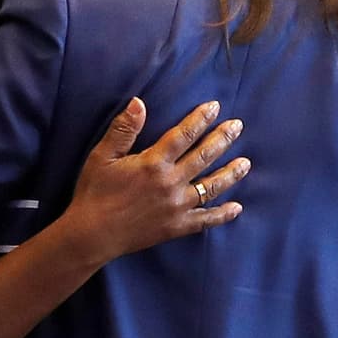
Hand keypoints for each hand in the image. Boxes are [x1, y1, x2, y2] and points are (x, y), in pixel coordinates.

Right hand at [61, 98, 248, 265]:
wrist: (92, 235)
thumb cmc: (94, 192)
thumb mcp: (102, 156)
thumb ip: (123, 129)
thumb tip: (139, 102)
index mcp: (154, 163)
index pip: (184, 135)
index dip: (200, 119)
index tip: (215, 107)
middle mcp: (171, 183)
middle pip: (204, 157)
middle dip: (222, 139)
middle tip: (238, 126)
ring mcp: (177, 207)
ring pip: (211, 187)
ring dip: (230, 173)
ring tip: (246, 163)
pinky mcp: (177, 227)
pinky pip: (205, 220)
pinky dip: (222, 214)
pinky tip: (237, 208)